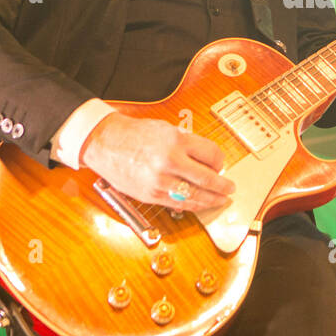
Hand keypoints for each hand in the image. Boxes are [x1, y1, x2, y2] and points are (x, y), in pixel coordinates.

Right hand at [80, 112, 234, 211]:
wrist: (105, 143)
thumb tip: (206, 161)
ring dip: (211, 199)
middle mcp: (170, 161)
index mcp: (176, 141)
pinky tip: (201, 204)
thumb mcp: (166, 129)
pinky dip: (193, 205)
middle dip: (222, 186)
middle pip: (207, 178)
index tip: (220, 165)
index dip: (220, 162)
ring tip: (220, 200)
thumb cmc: (135, 134)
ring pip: (195, 196)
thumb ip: (187, 144)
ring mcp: (160, 180)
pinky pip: (178, 204)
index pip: (211, 155)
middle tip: (230, 188)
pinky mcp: (151, 195)